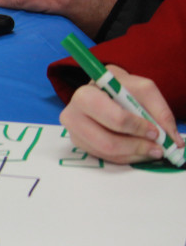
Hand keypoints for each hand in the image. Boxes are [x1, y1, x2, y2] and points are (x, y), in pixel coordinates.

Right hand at [60, 65, 181, 163]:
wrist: (103, 90)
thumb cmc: (121, 87)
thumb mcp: (143, 89)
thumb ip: (160, 111)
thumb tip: (173, 140)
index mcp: (86, 95)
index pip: (113, 118)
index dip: (138, 128)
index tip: (156, 132)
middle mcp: (72, 115)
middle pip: (106, 142)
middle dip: (137, 147)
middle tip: (158, 148)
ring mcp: (74, 132)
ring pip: (107, 153)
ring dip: (135, 155)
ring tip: (152, 150)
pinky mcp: (80, 144)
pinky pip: (106, 158)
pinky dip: (127, 157)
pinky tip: (138, 149)